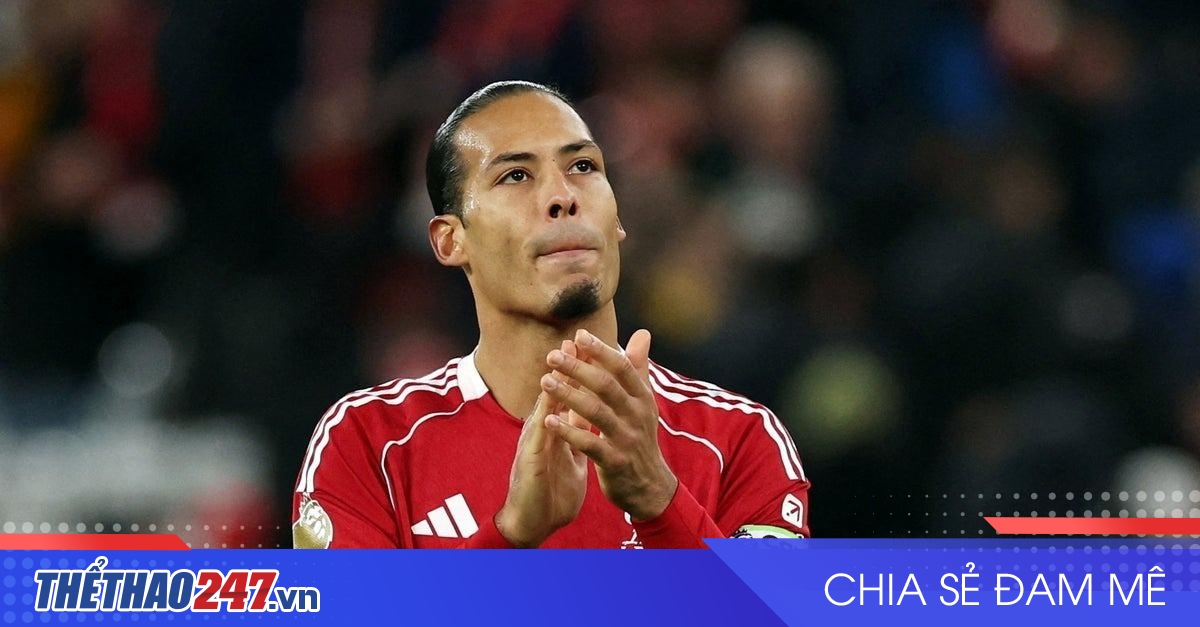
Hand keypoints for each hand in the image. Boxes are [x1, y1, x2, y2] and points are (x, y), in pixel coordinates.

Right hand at [495, 342, 588, 546]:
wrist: (534, 524)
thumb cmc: (552, 490)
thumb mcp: (573, 455)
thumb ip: (580, 432)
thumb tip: (592, 411)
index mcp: (556, 430)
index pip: (569, 396)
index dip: (581, 374)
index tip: (593, 348)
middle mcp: (542, 432)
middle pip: (554, 395)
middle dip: (566, 370)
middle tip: (576, 341)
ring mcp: (533, 445)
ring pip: (542, 411)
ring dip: (551, 388)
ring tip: (559, 364)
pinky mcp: (529, 464)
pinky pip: (536, 441)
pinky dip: (543, 424)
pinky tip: (547, 411)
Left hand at [541, 329, 677, 520]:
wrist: (649, 485)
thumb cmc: (639, 437)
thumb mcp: (644, 402)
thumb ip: (638, 368)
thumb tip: (642, 333)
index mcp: (643, 398)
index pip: (622, 367)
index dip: (601, 350)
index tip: (579, 335)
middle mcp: (637, 415)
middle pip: (606, 386)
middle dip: (578, 368)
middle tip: (553, 356)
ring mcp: (626, 439)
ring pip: (596, 411)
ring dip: (568, 394)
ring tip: (545, 381)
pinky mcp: (614, 461)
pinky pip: (589, 443)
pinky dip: (568, 431)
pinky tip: (548, 420)